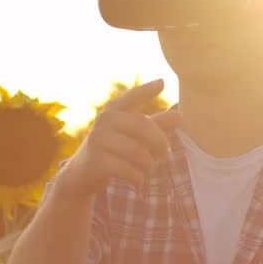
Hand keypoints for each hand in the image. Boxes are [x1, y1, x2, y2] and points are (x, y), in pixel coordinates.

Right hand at [58, 78, 181, 195]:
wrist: (81, 175)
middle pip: (142, 125)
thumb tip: (181, 114)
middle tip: (166, 154)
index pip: (132, 97)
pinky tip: (139, 180)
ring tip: (148, 170)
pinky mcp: (95, 161)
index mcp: (114, 111)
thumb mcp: (133, 136)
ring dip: (149, 165)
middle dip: (160, 142)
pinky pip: (128, 169)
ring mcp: (97, 140)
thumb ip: (157, 125)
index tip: (162, 83)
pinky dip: (139, 178)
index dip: (146, 90)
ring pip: (137, 151)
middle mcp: (104, 121)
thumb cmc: (114, 150)